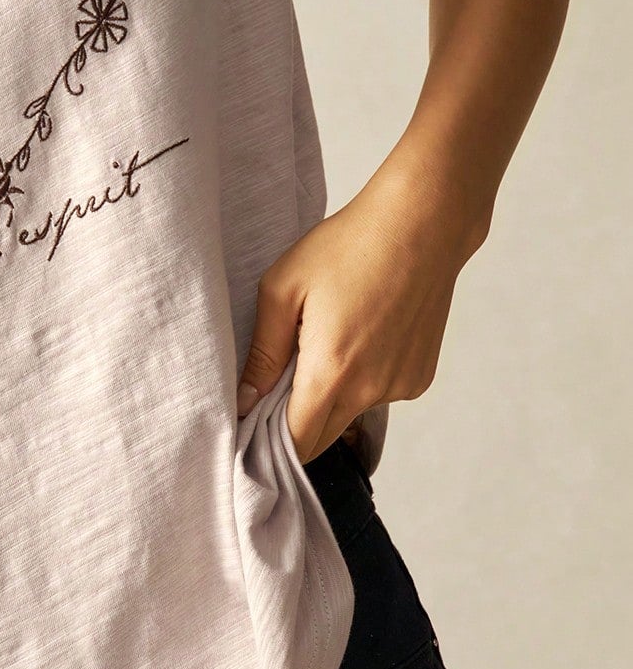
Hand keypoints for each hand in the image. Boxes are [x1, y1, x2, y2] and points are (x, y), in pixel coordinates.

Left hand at [235, 164, 478, 461]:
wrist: (422, 223)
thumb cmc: (348, 246)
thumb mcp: (283, 288)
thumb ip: (263, 352)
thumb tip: (245, 400)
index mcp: (332, 373)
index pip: (295, 443)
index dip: (267, 445)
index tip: (248, 431)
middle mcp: (371, 390)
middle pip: (322, 437)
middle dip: (294, 425)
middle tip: (272, 390)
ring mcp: (401, 386)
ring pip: (351, 415)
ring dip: (330, 398)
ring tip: (324, 344)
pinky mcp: (420, 376)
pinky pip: (379, 395)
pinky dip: (362, 381)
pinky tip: (359, 337)